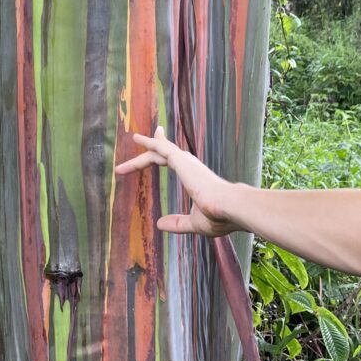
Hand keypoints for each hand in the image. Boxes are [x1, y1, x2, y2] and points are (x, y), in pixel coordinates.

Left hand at [114, 127, 242, 236]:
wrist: (231, 209)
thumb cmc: (220, 217)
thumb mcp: (195, 223)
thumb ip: (178, 223)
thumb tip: (159, 224)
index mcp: (195, 176)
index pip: (178, 159)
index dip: (167, 153)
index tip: (161, 146)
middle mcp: (190, 165)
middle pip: (167, 151)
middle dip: (155, 146)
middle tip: (145, 137)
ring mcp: (186, 161)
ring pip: (159, 150)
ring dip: (142, 152)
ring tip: (130, 146)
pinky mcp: (181, 160)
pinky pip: (160, 147)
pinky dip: (148, 142)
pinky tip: (137, 139)